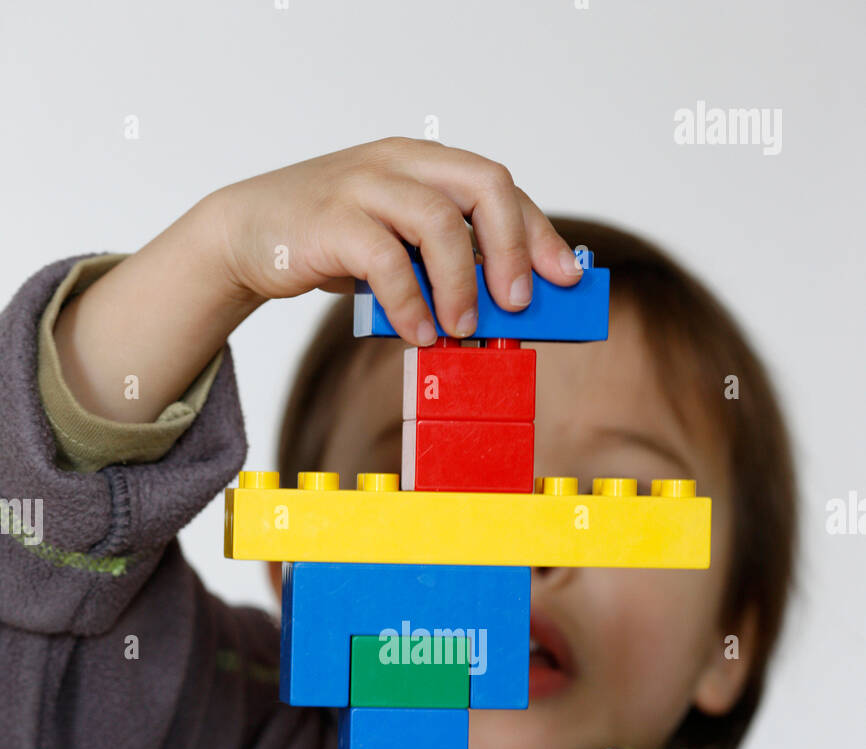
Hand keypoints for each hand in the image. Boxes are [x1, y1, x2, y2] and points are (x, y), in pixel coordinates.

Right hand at [210, 136, 583, 343]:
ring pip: (438, 222)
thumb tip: (505, 310)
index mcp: (425, 164)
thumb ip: (443, 264)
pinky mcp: (331, 222)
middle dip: (513, 248)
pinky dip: (409, 303)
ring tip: (462, 329)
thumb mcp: (397, 246)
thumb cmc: (333, 242)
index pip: (499, 187)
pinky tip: (417, 332)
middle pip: (483, 187)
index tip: (565, 279)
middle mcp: (401, 164)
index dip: (538, 233)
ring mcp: (364, 187)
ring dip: (461, 284)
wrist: (248, 234)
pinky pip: (386, 261)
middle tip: (518, 304)